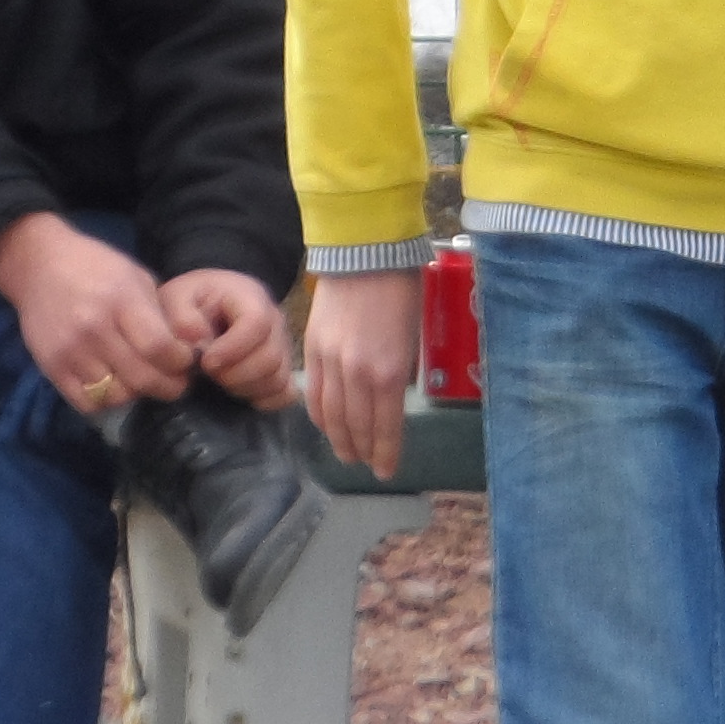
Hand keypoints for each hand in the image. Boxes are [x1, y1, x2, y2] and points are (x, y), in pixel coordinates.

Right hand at [0, 213, 194, 415]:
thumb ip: (161, 315)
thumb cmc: (96, 267)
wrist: (38, 266)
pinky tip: (115, 386)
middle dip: (169, 387)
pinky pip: (87, 403)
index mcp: (121, 300)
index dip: (180, 363)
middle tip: (176, 383)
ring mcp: (70, 350)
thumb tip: (190, 349)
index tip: (187, 362)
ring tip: (143, 381)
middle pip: (141, 378)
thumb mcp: (136, 278)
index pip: (159, 347)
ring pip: (117, 395)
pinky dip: (107, 402)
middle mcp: (94, 328)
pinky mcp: (51, 367)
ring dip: (137, 394)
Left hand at [159, 268, 295, 409]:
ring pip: (278, 378)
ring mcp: (283, 346)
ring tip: (220, 380)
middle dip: (236, 374)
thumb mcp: (176, 298)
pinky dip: (264, 400)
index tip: (206, 362)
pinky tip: (240, 392)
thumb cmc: (191, 302)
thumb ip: (182, 316)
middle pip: (271, 357)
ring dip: (245, 388)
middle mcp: (275, 320)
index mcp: (250, 297)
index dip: (233, 348)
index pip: (257, 323)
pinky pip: (286, 393)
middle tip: (209, 373)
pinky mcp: (284, 368)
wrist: (204, 306)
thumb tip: (198, 338)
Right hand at [304, 269, 422, 481]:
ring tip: (347, 454)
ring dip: (339, 439)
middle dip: (363, 450)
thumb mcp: (412, 335)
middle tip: (366, 465)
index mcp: (389, 372)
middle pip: (356, 426)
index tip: (387, 471)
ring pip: (331, 414)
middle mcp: (357, 374)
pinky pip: (314, 392)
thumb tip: (393, 397)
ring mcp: (330, 363)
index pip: (386, 426)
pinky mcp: (312, 349)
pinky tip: (326, 425)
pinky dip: (320, 414)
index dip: (386, 453)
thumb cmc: (400, 289)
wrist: (363, 252)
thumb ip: (400, 371)